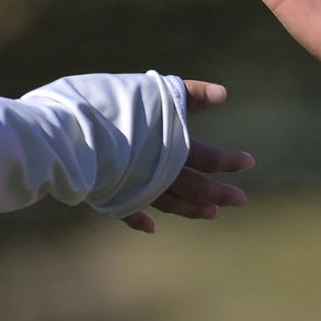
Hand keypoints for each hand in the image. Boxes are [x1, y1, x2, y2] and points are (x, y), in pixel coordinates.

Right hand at [121, 81, 253, 233]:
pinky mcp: (111, 194)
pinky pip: (129, 212)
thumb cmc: (112, 107)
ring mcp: (135, 186)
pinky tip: (151, 229)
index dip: (228, 160)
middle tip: (240, 201)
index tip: (249, 163)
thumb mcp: (155, 91)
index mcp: (171, 149)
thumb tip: (224, 95)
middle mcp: (158, 172)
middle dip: (218, 193)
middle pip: (194, 186)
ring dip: (190, 208)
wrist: (71, 134)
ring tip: (211, 215)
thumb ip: (189, 94)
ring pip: (168, 202)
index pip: (207, 157)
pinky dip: (140, 220)